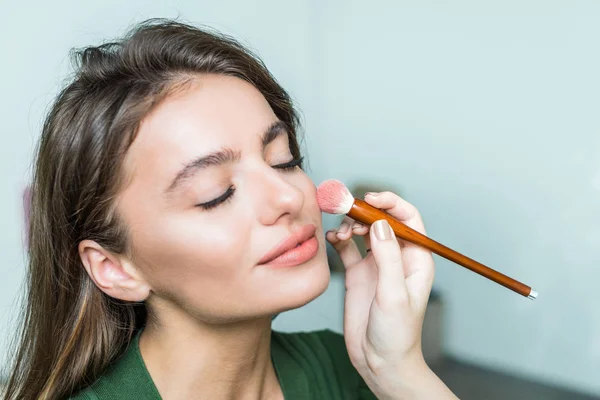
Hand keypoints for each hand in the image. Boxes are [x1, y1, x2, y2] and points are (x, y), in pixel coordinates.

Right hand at [326, 191, 456, 398]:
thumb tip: (380, 223)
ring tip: (340, 233)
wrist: (380, 362)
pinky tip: (332, 240)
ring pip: (363, 230)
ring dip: (350, 224)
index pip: (408, 219)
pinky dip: (338, 239)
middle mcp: (396, 257)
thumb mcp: (394, 294)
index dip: (391, 203)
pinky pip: (347, 247)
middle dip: (365, 211)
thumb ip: (387, 257)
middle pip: (382, 220)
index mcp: (416, 258)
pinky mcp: (358, 273)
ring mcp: (376, 264)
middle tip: (346, 211)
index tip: (370, 199)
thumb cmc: (397, 334)